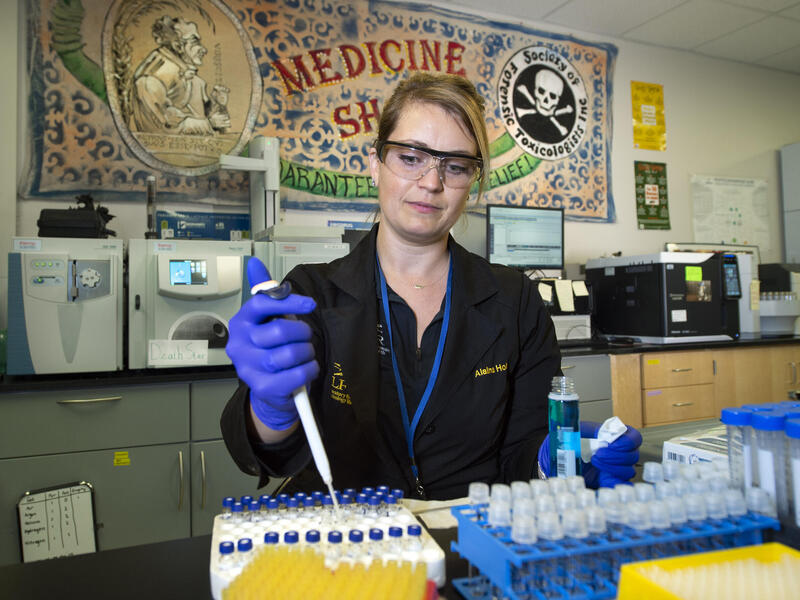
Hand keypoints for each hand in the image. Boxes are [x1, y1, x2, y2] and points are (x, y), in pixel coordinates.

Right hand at [226, 258, 318, 429]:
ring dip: (307, 352)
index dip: (289, 302)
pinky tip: (306, 368)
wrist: (270, 388)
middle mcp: (239, 345)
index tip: (310, 304)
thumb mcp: (268, 318)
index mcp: (240, 323)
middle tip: (305, 337)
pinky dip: (309, 370)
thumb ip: (265, 293)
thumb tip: (253, 262)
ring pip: (290, 353)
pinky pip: (297, 374)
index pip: (261, 304)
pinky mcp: (262, 388)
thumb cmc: (271, 347)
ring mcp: (248, 368)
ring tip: (304, 354)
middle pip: (279, 330)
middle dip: (302, 332)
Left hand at [536, 421, 641, 487]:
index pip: (634, 437)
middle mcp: (618, 453)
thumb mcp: (574, 431)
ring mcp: (615, 468)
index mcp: (612, 436)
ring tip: (595, 462)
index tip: (610, 443)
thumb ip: (587, 430)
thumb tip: (598, 432)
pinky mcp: (609, 481)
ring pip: (628, 470)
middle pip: (633, 455)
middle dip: (615, 455)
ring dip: (612, 468)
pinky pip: (621, 484)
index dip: (627, 441)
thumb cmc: (566, 443)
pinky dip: (613, 482)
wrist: (556, 459)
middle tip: (597, 454)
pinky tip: (603, 478)